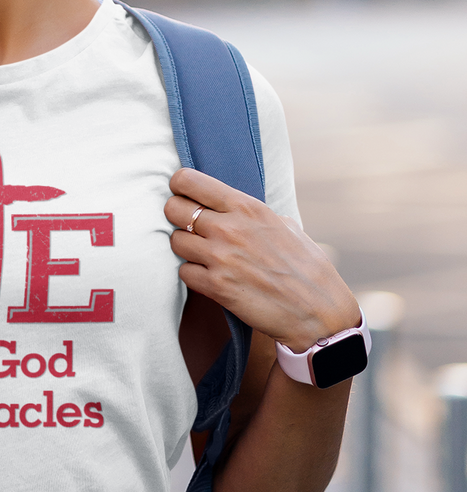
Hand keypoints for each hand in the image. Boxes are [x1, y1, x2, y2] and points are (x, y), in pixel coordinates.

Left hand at [165, 168, 358, 353]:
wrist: (319, 310)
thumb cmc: (307, 266)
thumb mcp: (285, 226)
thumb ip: (253, 214)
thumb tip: (235, 209)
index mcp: (246, 207)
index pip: (189, 181)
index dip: (180, 186)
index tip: (183, 193)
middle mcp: (228, 228)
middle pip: (173, 209)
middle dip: (177, 215)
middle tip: (189, 225)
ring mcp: (219, 258)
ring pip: (174, 241)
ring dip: (185, 247)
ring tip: (203, 254)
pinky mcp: (215, 287)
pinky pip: (183, 272)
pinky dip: (192, 274)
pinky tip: (209, 276)